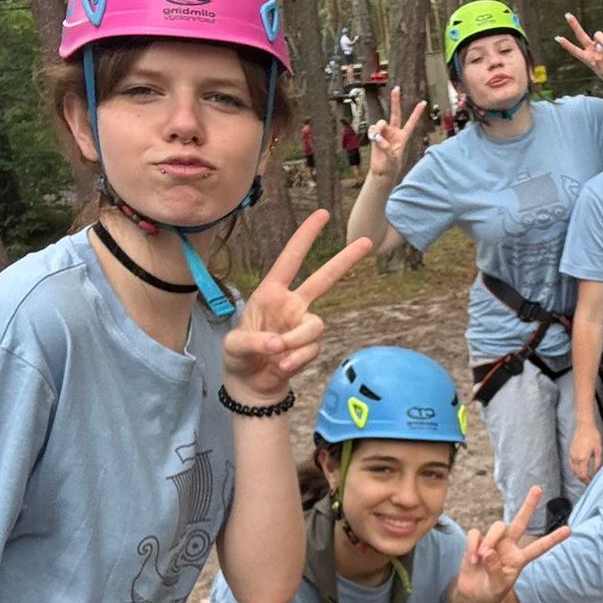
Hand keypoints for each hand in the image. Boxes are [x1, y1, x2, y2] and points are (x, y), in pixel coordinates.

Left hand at [222, 210, 372, 401]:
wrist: (251, 386)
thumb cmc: (238, 358)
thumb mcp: (235, 346)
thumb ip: (255, 342)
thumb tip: (279, 344)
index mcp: (270, 294)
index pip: (289, 260)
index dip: (305, 237)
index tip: (323, 215)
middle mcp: (291, 305)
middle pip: (323, 279)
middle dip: (345, 261)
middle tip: (368, 242)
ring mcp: (302, 325)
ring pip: (316, 325)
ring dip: (298, 341)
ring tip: (279, 356)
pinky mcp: (309, 347)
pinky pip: (312, 349)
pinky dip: (298, 360)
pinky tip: (282, 367)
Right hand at [365, 86, 426, 181]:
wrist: (382, 171)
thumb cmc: (391, 166)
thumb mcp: (392, 158)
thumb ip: (386, 146)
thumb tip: (378, 138)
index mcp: (403, 136)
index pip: (411, 122)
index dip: (417, 113)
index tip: (423, 102)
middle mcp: (394, 132)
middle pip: (395, 113)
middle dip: (395, 101)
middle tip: (396, 88)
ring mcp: (384, 133)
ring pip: (380, 122)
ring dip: (379, 128)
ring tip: (377, 138)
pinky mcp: (376, 135)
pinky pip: (373, 128)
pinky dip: (373, 133)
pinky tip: (374, 139)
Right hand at [455, 487, 569, 602]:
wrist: (471, 596)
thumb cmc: (489, 593)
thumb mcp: (496, 588)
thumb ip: (495, 570)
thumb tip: (489, 552)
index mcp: (519, 559)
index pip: (539, 547)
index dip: (553, 539)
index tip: (569, 530)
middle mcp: (508, 547)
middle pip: (521, 522)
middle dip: (529, 505)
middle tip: (538, 488)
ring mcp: (493, 543)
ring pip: (497, 527)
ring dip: (490, 539)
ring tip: (481, 558)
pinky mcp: (477, 541)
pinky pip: (476, 534)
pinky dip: (473, 545)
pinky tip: (472, 560)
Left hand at [555, 13, 602, 82]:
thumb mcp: (602, 69)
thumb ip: (598, 57)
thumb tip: (599, 46)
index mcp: (587, 58)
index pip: (574, 50)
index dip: (567, 44)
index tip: (557, 38)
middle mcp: (591, 49)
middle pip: (581, 35)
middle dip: (574, 25)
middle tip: (567, 15)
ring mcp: (600, 44)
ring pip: (598, 34)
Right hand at [569, 420, 602, 484]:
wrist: (584, 425)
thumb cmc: (593, 435)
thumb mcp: (598, 450)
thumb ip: (597, 463)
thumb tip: (596, 472)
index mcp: (582, 458)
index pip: (583, 475)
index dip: (587, 481)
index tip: (592, 483)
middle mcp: (575, 458)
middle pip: (577, 474)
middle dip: (583, 480)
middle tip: (590, 482)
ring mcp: (571, 455)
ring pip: (573, 471)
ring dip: (579, 476)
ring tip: (586, 478)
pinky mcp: (570, 452)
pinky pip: (571, 465)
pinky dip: (575, 470)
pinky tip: (580, 470)